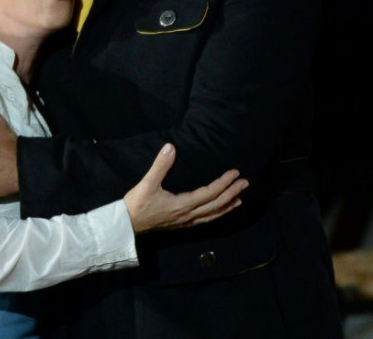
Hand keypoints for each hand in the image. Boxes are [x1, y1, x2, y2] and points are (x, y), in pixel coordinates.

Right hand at [123, 144, 248, 233]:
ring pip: (212, 215)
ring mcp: (186, 222)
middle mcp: (189, 215)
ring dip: (227, 206)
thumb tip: (171, 147)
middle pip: (216, 205)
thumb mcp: (148, 182)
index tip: (235, 173)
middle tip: (245, 183)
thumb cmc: (137, 203)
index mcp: (183, 204)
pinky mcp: (181, 225)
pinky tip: (217, 212)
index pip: (210, 193)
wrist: (127, 225)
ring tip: (239, 199)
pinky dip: (216, 214)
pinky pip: (205, 220)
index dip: (224, 183)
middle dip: (232, 193)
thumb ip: (160, 165)